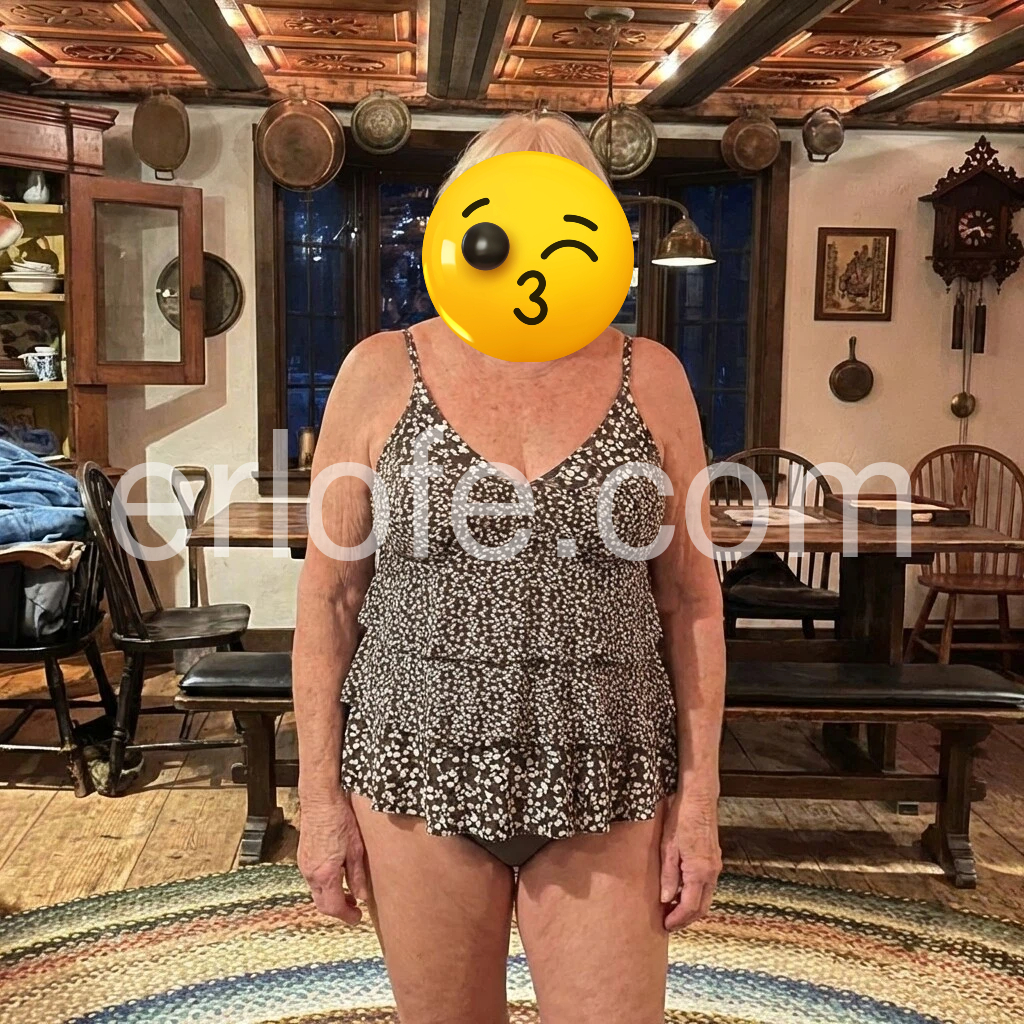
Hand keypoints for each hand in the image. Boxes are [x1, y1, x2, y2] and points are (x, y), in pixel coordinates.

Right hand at [298, 791, 370, 924]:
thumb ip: (357, 876)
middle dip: (338, 909)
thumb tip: (362, 896)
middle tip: (355, 909)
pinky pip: (312, 879)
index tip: (358, 918)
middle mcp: (310, 873)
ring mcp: (304, 865)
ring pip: (316, 892)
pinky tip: (337, 877)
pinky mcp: (303, 856)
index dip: (347, 916)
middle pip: (322, 903)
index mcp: (325, 874)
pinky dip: (324, 885)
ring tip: (348, 893)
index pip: (333, 907)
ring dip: (331, 897)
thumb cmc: (340, 819)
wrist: (320, 799)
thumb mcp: (356, 849)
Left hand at [659, 791, 721, 930]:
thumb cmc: (682, 818)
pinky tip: (681, 891)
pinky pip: (707, 885)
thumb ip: (669, 876)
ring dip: (691, 907)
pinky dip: (695, 894)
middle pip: (702, 907)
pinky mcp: (714, 858)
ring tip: (671, 909)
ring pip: (706, 897)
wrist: (700, 798)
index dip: (678, 920)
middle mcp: (712, 872)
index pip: (690, 907)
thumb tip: (666, 899)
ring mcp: (715, 865)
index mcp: (700, 872)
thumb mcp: (668, 847)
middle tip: (668, 923)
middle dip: (686, 919)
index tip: (665, 926)